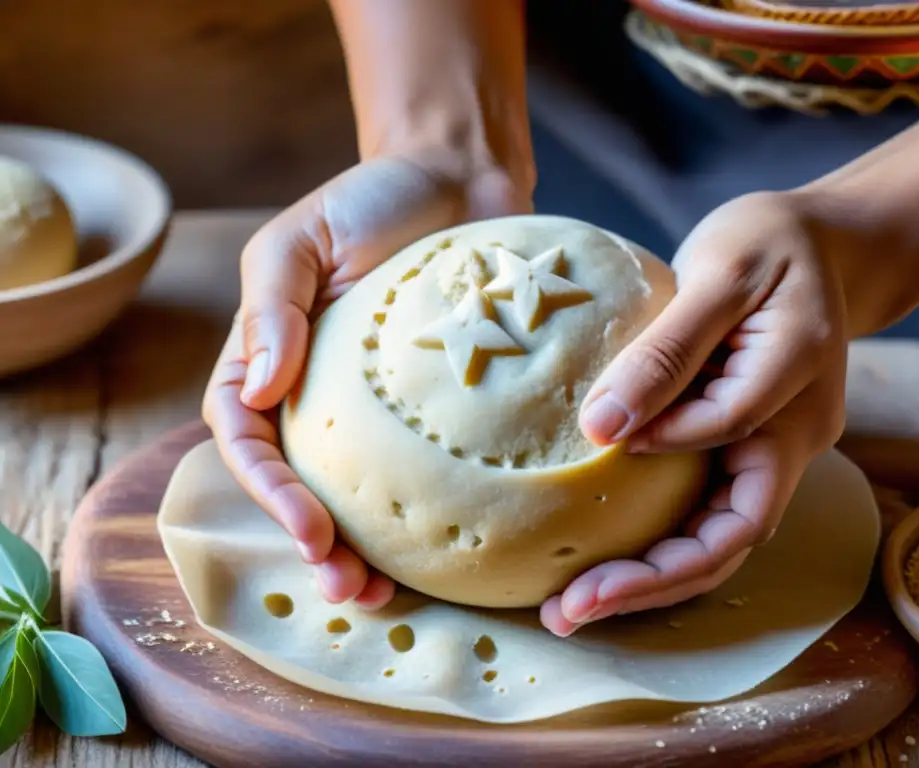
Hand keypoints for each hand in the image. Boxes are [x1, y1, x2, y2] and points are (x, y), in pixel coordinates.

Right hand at [203, 155, 529, 608]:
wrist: (459, 180)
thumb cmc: (371, 201)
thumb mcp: (301, 241)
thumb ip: (272, 310)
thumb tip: (258, 389)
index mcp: (272, 360)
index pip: (248, 438)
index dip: (270, 492)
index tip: (311, 529)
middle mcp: (320, 394)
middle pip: (302, 485)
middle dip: (315, 544)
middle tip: (346, 587)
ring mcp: (381, 408)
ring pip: (361, 494)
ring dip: (364, 552)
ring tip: (380, 596)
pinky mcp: (438, 409)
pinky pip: (426, 469)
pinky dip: (425, 515)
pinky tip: (441, 553)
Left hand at [540, 191, 849, 635]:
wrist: (823, 246)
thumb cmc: (770, 243)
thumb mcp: (720, 273)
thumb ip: (668, 349)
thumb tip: (602, 427)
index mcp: (796, 380)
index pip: (730, 432)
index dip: (666, 443)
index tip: (600, 435)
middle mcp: (793, 435)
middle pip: (731, 533)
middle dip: (652, 579)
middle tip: (568, 609)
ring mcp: (773, 450)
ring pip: (718, 537)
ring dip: (649, 578)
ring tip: (571, 604)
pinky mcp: (745, 450)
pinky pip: (705, 511)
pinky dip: (657, 544)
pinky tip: (604, 559)